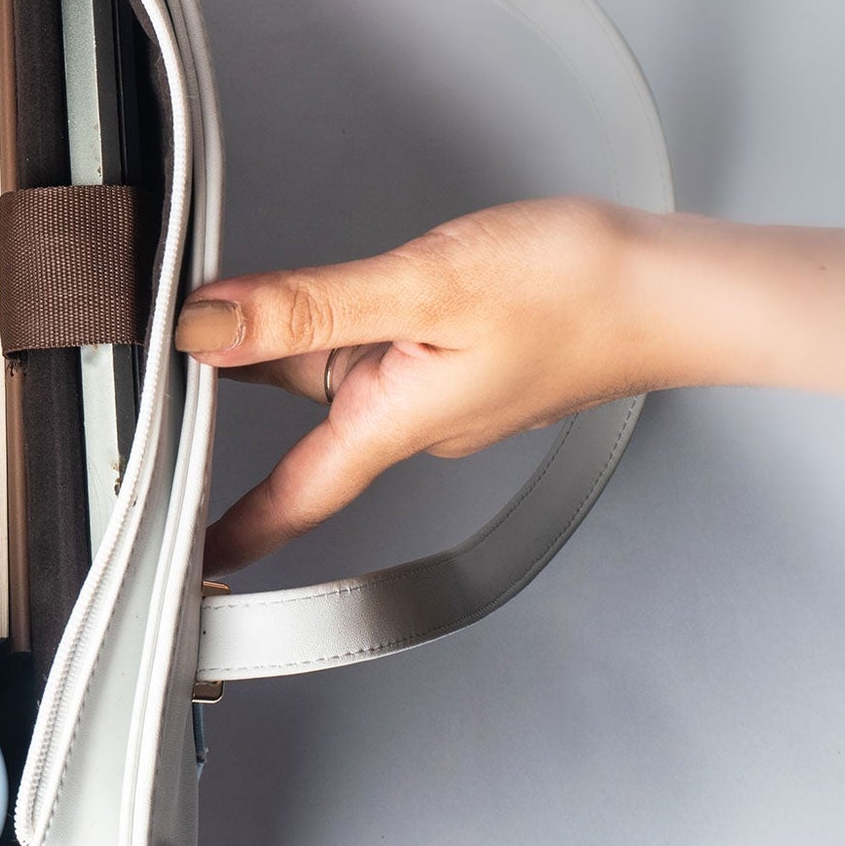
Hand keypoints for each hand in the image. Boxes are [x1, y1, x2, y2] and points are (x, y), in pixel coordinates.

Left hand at [175, 198, 676, 572]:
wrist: (679, 284)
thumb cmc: (578, 292)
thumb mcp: (423, 286)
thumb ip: (308, 307)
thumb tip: (209, 326)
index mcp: (393, 421)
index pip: (291, 497)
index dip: (230, 533)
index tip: (183, 561)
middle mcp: (414, 419)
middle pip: (302, 416)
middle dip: (232, 397)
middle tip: (165, 373)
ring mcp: (442, 389)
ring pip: (334, 371)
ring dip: (276, 346)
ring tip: (215, 307)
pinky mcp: (465, 355)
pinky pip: (375, 348)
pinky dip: (328, 324)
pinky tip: (316, 291)